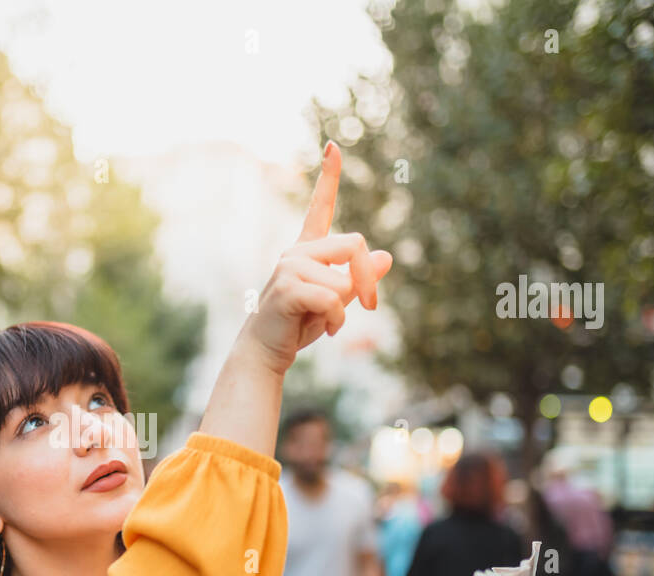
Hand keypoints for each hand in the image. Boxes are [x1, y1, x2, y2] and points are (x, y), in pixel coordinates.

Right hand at [245, 141, 392, 374]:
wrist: (266, 351)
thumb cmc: (298, 325)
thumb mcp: (335, 301)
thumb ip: (357, 280)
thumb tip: (386, 257)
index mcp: (307, 250)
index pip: (320, 208)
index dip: (328, 177)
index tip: (333, 147)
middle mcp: (296, 252)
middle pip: (355, 245)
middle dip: (368, 279)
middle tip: (370, 307)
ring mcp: (289, 268)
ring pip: (343, 280)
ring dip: (343, 309)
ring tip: (325, 322)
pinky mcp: (288, 288)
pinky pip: (333, 299)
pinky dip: (336, 320)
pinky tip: (325, 331)